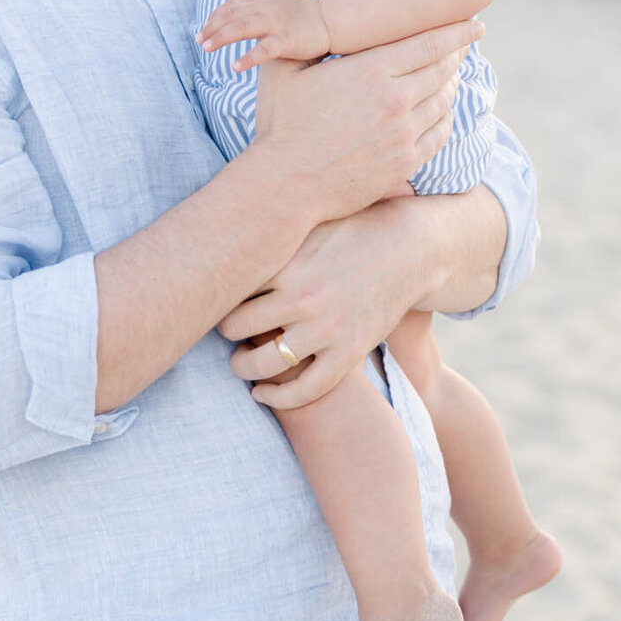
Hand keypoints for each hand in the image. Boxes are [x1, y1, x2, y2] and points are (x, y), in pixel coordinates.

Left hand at [197, 0, 329, 69]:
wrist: (333, 19)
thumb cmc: (305, 16)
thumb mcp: (279, 4)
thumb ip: (260, 8)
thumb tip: (240, 16)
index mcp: (264, 0)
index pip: (233, 5)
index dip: (216, 16)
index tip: (204, 28)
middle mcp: (266, 9)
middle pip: (232, 16)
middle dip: (212, 28)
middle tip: (199, 40)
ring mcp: (276, 23)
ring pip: (242, 28)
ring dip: (221, 38)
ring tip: (206, 49)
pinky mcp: (287, 40)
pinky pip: (263, 50)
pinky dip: (247, 58)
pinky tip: (234, 67)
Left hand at [218, 198, 430, 408]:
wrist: (409, 248)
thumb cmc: (351, 229)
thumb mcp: (309, 222)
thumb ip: (271, 234)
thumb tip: (221, 229)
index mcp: (288, 262)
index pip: (230, 289)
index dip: (216, 296)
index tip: (211, 299)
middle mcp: (303, 297)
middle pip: (238, 327)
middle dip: (224, 331)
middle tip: (223, 331)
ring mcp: (327, 328)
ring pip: (265, 362)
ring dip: (243, 367)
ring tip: (240, 364)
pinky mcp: (350, 352)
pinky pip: (306, 389)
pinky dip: (279, 398)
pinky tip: (262, 395)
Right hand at [249, 18, 477, 232]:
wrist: (285, 184)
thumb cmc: (280, 125)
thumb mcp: (284, 71)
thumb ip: (306, 42)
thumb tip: (316, 22)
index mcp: (369, 71)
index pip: (428, 44)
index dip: (456, 32)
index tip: (473, 24)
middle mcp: (394, 100)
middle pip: (442, 69)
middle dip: (458, 53)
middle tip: (467, 43)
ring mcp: (402, 134)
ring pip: (443, 102)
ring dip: (452, 85)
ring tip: (452, 75)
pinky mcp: (404, 163)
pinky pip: (438, 135)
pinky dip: (446, 118)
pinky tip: (443, 112)